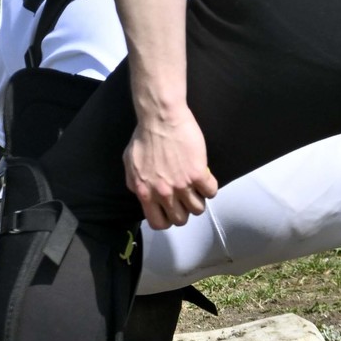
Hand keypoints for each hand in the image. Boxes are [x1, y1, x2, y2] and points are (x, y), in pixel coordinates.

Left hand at [125, 104, 217, 230]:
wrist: (161, 117)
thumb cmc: (144, 136)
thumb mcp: (130, 163)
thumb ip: (135, 183)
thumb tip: (142, 194)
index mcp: (145, 192)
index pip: (158, 223)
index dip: (167, 219)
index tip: (170, 209)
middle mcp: (164, 193)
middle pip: (181, 219)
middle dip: (184, 210)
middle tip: (185, 197)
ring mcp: (182, 185)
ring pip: (198, 209)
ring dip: (198, 199)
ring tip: (196, 187)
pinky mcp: (198, 174)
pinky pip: (211, 191)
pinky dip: (210, 187)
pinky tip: (205, 178)